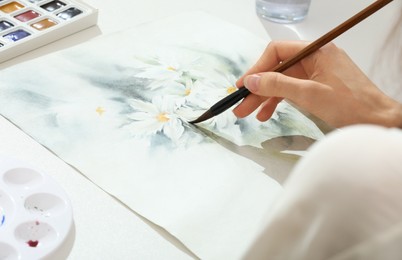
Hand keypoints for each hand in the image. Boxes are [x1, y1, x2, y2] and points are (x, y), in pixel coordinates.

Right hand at [233, 41, 401, 127]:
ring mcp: (315, 74)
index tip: (243, 85)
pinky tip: (266, 114)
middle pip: (277, 69)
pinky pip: (291, 91)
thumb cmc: (350, 104)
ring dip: (265, 97)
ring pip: (282, 82)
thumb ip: (277, 84)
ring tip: (249, 114)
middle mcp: (314, 59)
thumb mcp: (309, 93)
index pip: (277, 52)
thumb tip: (251, 80)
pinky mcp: (316, 88)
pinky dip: (278, 102)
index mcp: (315, 51)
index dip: (257, 68)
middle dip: (258, 87)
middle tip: (240, 104)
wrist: (377, 121)